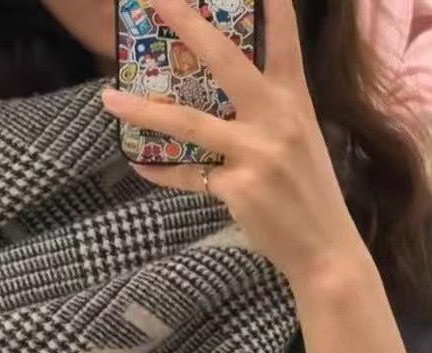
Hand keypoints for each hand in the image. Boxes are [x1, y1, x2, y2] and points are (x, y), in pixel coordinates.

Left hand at [101, 0, 365, 289]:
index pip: (284, 38)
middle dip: (186, 23)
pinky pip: (188, 175)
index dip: (271, 2)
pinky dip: (160, 172)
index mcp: (294, 99)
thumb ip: (267, 112)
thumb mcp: (298, 140)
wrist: (324, 249)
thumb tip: (222, 95)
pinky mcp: (238, 188)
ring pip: (189, 122)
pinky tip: (139, 164)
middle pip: (225, 59)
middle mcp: (277, 118)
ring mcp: (257, 153)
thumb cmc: (308, 193)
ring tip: (108, 99)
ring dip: (143, 110)